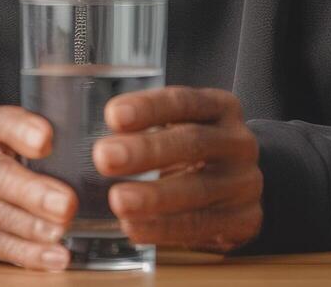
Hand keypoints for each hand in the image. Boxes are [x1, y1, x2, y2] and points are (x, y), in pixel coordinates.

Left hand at [93, 86, 262, 252]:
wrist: (240, 188)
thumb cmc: (194, 151)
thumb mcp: (181, 126)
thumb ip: (147, 125)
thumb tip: (85, 132)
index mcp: (220, 108)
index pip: (184, 102)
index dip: (148, 108)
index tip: (112, 115)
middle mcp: (238, 142)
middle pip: (191, 143)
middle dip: (146, 151)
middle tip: (103, 157)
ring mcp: (244, 182)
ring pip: (198, 189)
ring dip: (153, 197)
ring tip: (117, 200)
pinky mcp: (245, 220)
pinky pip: (201, 225)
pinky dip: (163, 229)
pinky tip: (133, 227)